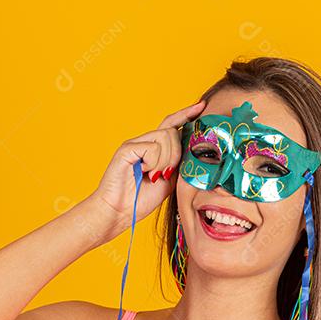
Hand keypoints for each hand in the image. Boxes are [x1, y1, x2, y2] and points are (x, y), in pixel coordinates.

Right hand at [91, 100, 206, 230]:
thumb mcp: (169, 181)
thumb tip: (195, 149)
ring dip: (166, 160)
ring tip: (154, 175)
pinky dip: (154, 162)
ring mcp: (134, 144)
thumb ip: (180, 164)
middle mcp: (144, 142)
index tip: (202, 106)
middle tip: (166, 173)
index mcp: (154, 148)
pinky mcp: (127, 149)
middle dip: (177, 153)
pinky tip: (145, 172)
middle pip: (172, 131)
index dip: (187, 115)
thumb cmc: (140, 200)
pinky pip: (152, 147)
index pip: (172, 124)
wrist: (118, 212)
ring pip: (165, 137)